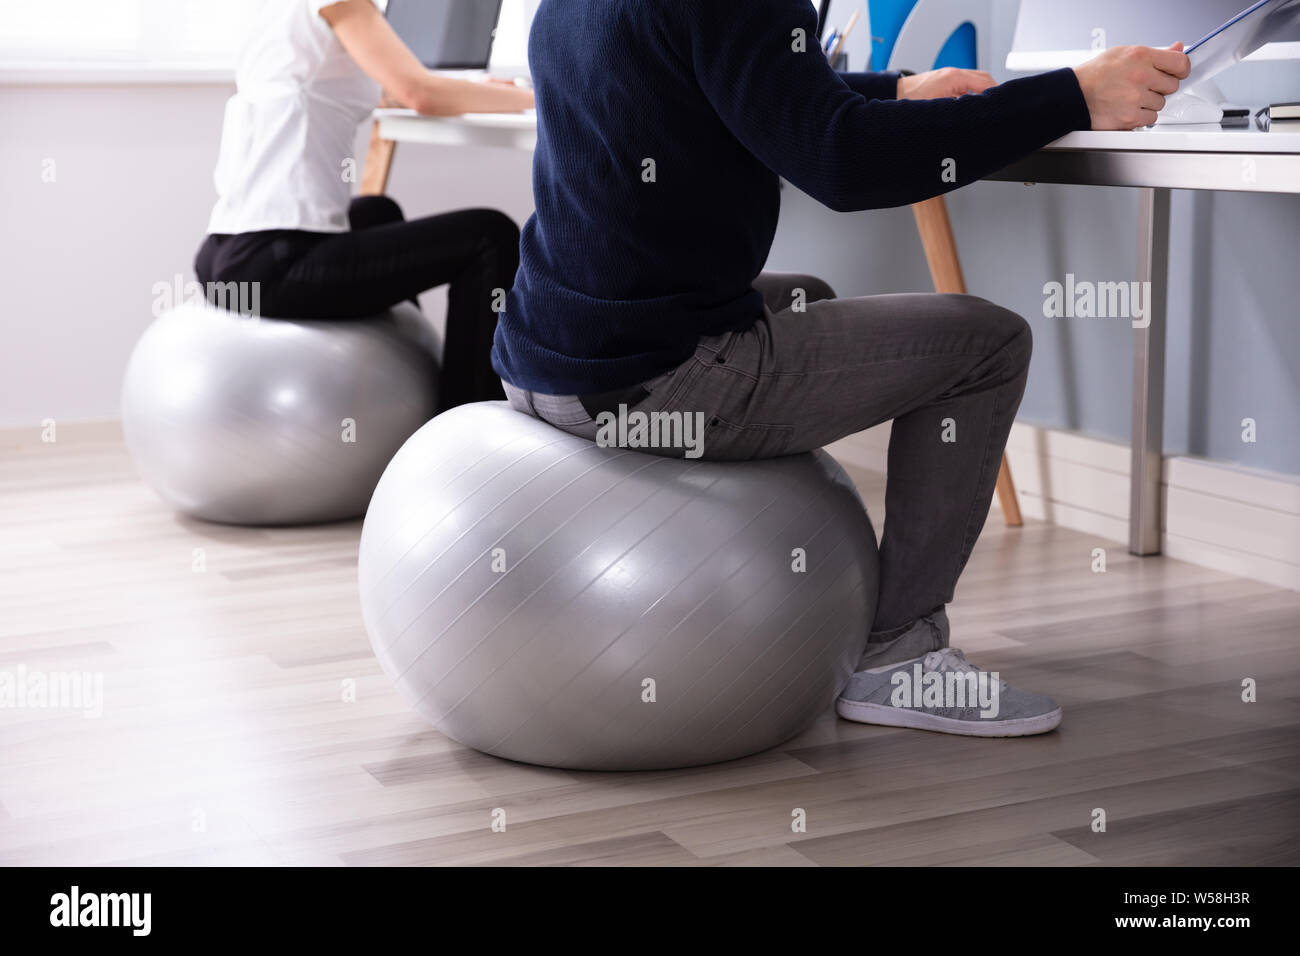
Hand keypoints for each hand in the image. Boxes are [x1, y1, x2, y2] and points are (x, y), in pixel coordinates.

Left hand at [897, 67, 995, 99]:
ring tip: (987, 108)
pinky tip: (972, 105)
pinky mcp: (947, 81)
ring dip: (983, 92)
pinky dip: (973, 93)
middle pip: (984, 79)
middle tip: (997, 108)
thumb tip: (972, 114)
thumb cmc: (910, 100)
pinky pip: (967, 84)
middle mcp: (954, 73)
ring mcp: (951, 76)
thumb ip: (956, 108)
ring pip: (977, 81)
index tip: (1000, 105)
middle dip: (993, 92)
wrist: (896, 92)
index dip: (994, 94)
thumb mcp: (935, 107)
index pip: (985, 82)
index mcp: (954, 77)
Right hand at [1073, 42, 1189, 129]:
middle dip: (1160, 87)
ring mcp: (1137, 98)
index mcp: (1141, 56)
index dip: (1181, 69)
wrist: (1072, 96)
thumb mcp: (1123, 53)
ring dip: (1149, 103)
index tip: (1178, 72)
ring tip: (1130, 98)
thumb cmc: (1094, 75)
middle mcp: (1141, 76)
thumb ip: (1153, 53)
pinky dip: (1140, 116)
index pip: (1180, 62)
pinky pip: (1150, 119)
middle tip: (1143, 86)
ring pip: (1160, 104)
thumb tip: (1176, 50)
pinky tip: (1127, 109)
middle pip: (1172, 86)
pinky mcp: (1131, 118)